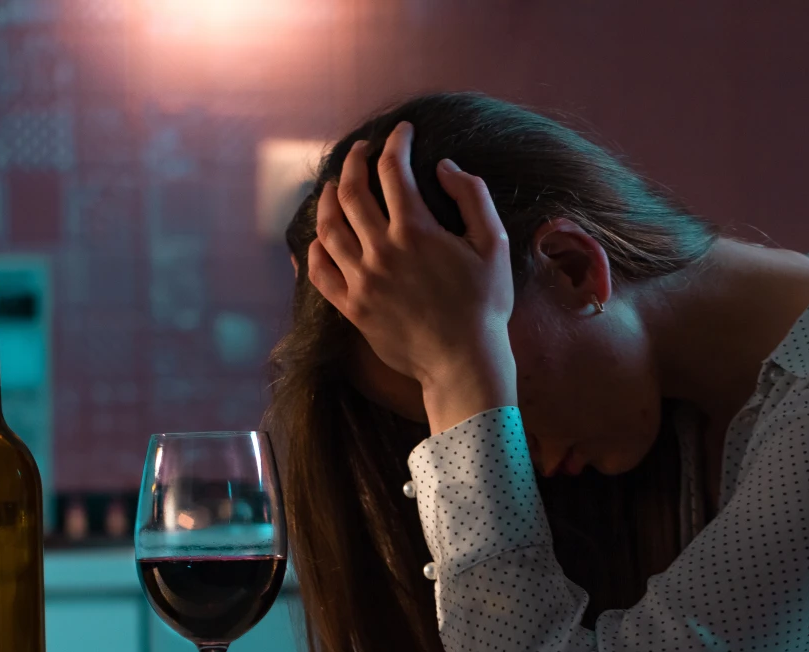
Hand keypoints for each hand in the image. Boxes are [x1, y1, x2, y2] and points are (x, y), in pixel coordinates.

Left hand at [308, 121, 518, 431]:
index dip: (395, 143)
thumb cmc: (484, 304)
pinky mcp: (352, 308)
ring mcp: (361, 281)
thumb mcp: (494, 244)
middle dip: (353, 162)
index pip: (393, 171)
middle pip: (351, 192)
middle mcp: (381, 251)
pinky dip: (314, 251)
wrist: (463, 362)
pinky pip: (320, 273)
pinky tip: (318, 238)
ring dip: (327, 200)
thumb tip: (444, 167)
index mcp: (415, 231)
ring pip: (328, 228)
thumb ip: (472, 197)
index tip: (401, 132)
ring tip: (332, 187)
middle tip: (360, 151)